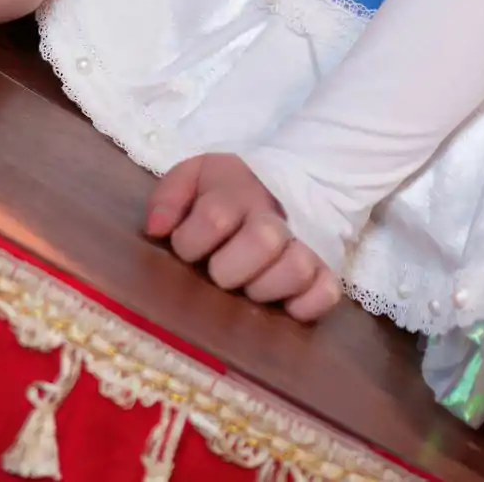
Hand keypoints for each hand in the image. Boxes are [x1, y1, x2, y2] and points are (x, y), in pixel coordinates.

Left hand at [144, 153, 339, 320]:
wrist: (280, 185)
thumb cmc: (225, 193)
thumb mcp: (194, 178)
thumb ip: (170, 196)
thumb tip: (158, 229)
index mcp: (237, 192)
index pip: (215, 216)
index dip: (191, 241)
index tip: (186, 248)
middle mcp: (273, 218)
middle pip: (262, 239)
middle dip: (230, 267)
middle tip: (219, 273)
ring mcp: (303, 245)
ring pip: (297, 267)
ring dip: (266, 287)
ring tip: (250, 288)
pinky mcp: (325, 272)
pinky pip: (326, 293)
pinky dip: (305, 305)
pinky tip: (285, 304)